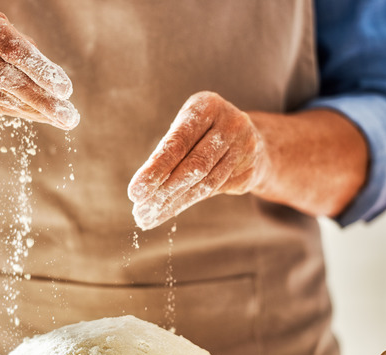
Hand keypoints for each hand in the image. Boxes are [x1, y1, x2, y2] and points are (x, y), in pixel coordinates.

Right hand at [0, 3, 79, 128]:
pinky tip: (39, 117)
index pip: (14, 48)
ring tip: (59, 118)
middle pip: (6, 76)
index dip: (41, 71)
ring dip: (34, 110)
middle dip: (41, 98)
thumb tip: (60, 91)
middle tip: (68, 116)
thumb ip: (32, 57)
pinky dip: (19, 113)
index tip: (66, 91)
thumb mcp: (12, 38)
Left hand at [128, 91, 268, 229]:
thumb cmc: (203, 133)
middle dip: (163, 192)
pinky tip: (168, 211)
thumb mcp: (185, 130)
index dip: (155, 169)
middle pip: (194, 166)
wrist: (250, 138)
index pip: (178, 142)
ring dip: (173, 203)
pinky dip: (187, 202)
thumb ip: (168, 152)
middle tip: (140, 212)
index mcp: (207, 106)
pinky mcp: (250, 169)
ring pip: (205, 183)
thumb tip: (142, 190)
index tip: (134, 192)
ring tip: (149, 217)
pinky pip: (215, 190)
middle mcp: (230, 123)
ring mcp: (245, 147)